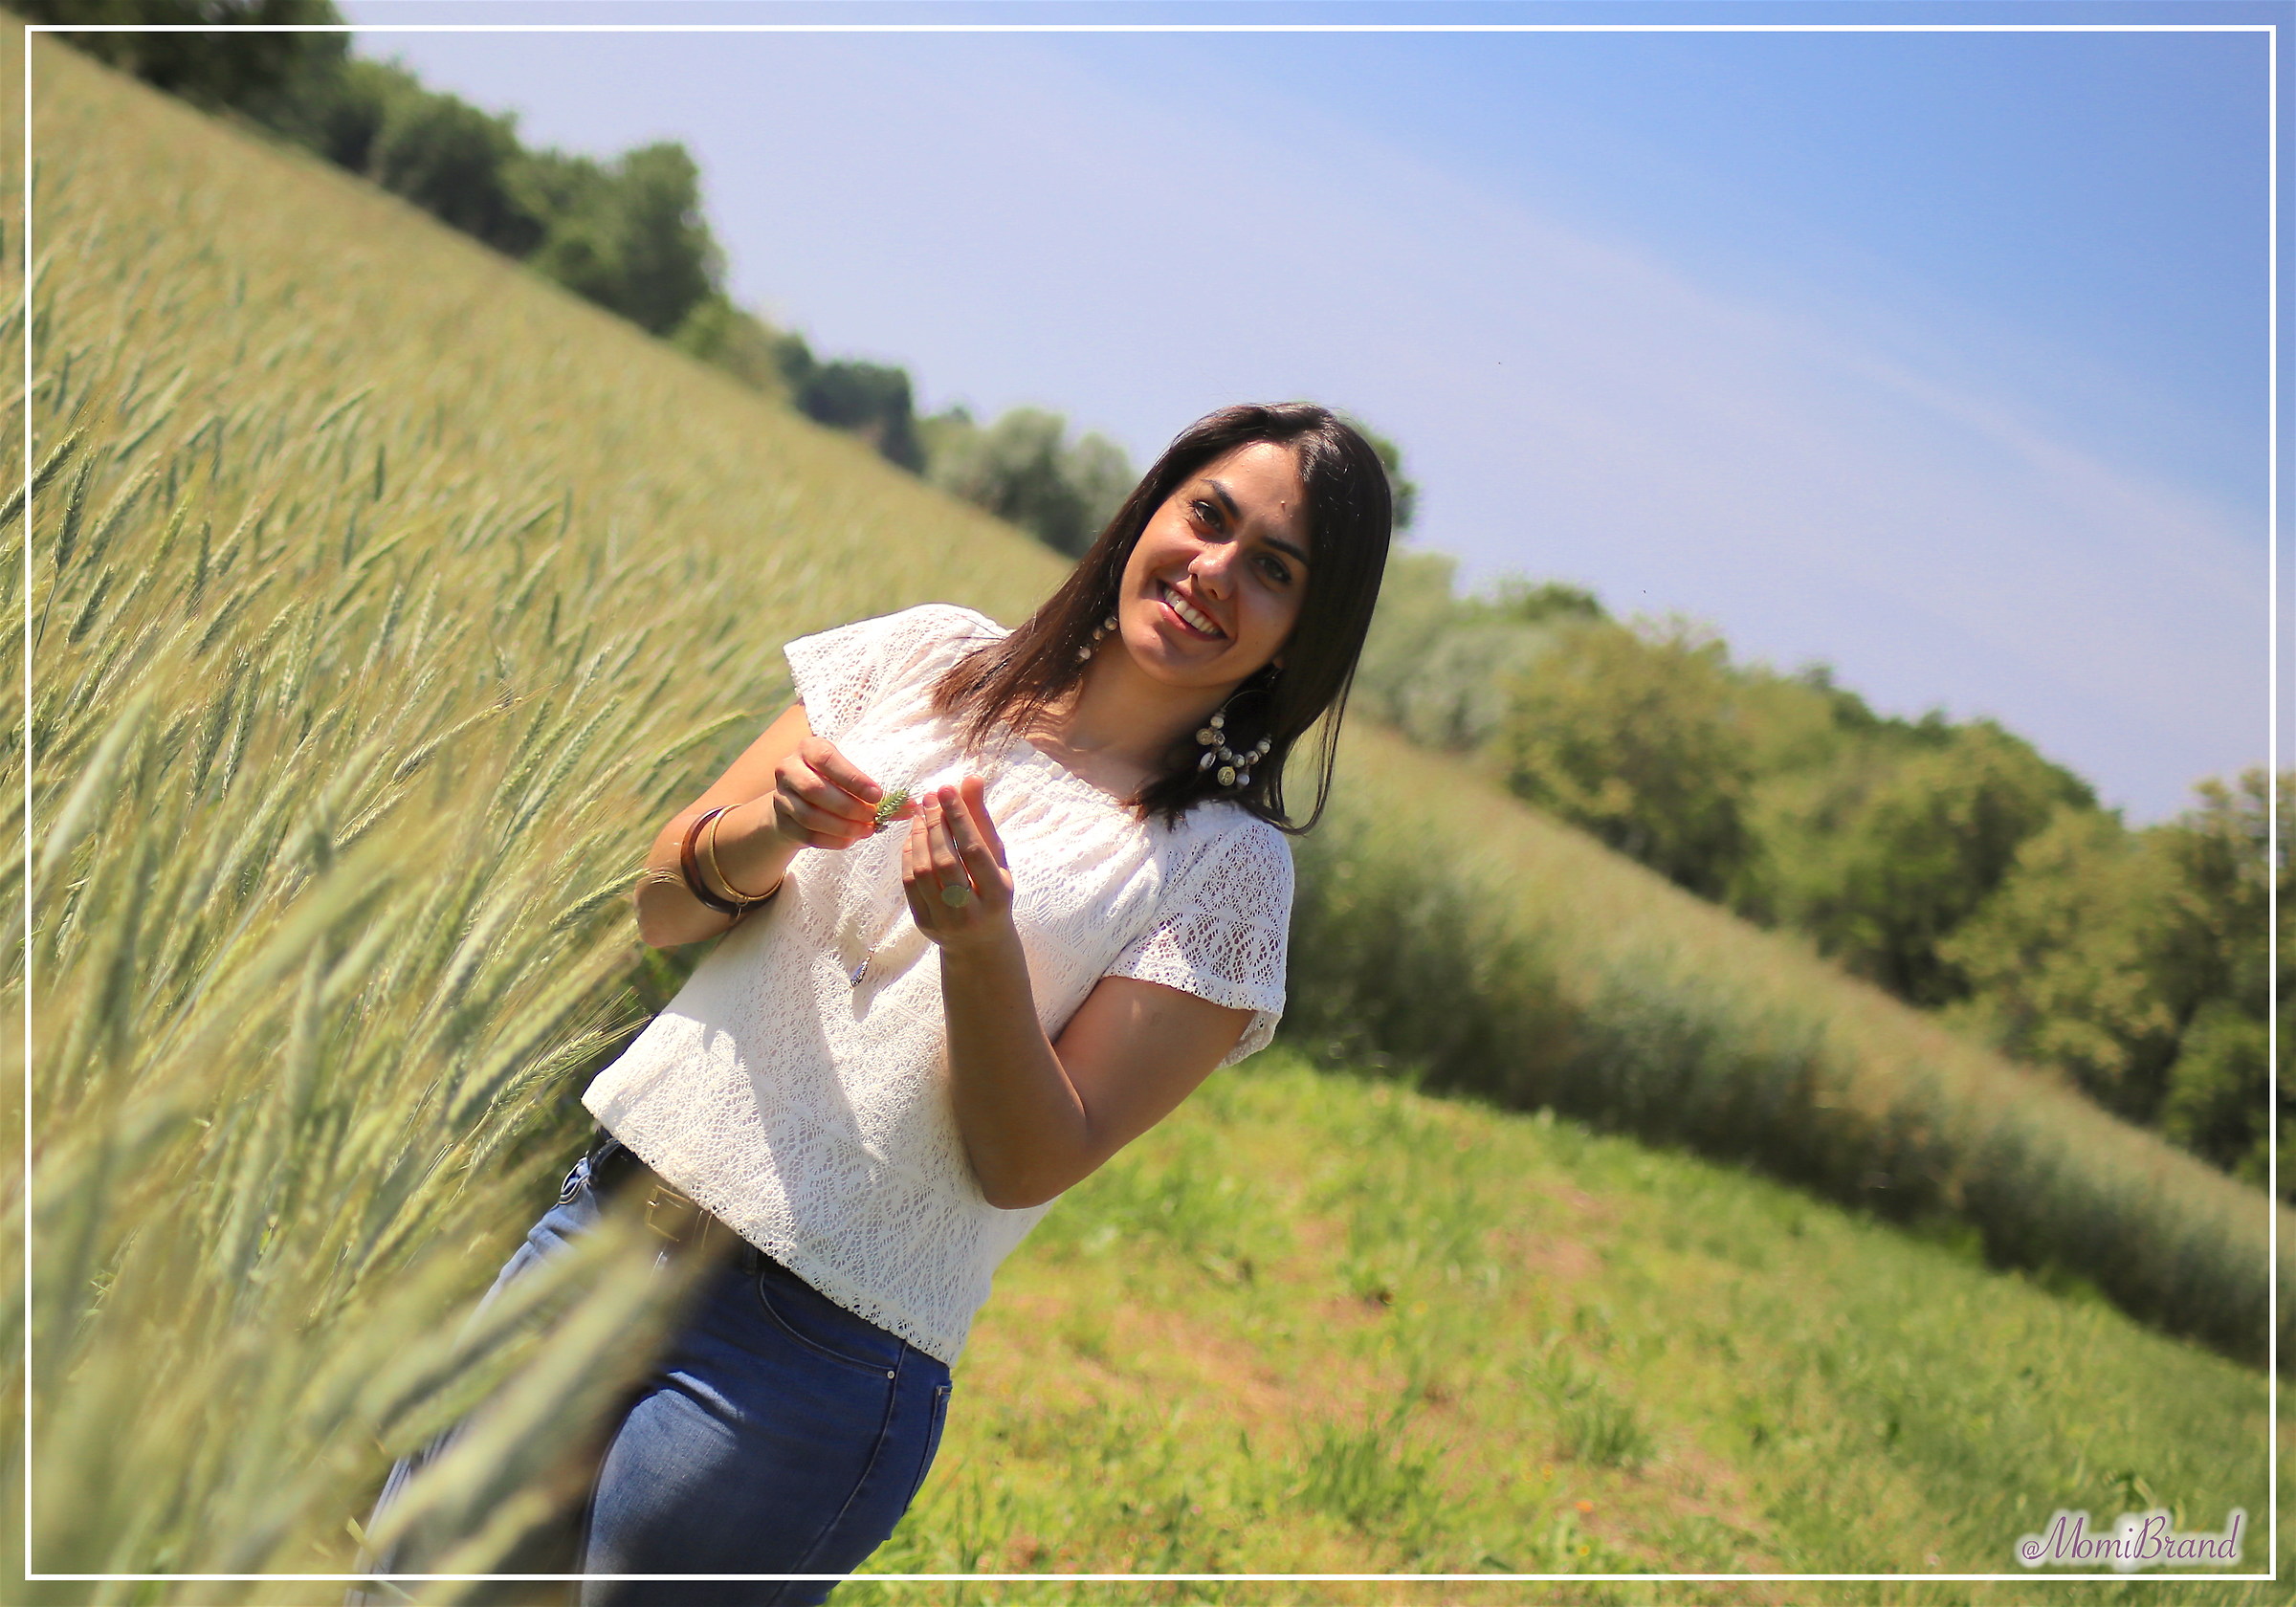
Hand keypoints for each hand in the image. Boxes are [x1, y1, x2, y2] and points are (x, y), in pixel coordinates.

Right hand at [767, 735, 912, 851]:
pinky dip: (832, 840)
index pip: (827, 759)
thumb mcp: (850, 779)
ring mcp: (781, 796)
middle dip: (848, 807)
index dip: (852, 778)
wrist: (796, 803)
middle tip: (873, 817)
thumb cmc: (832, 784)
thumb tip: (912, 806)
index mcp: (809, 748)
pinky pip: (807, 834)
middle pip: (815, 789)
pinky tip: (850, 840)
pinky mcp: (781, 822)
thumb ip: (878, 792)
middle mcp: (789, 768)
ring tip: (865, 830)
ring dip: (842, 826)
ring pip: (809, 815)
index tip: (877, 794)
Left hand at [903, 779, 1014, 947]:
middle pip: (945, 860)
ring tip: (921, 813)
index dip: (959, 817)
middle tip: (929, 797)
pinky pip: (909, 884)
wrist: (980, 943)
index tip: (946, 788)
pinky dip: (908, 855)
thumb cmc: (992, 891)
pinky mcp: (924, 923)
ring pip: (923, 872)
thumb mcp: (997, 859)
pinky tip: (913, 836)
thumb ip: (982, 820)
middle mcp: (971, 910)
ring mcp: (945, 920)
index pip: (974, 850)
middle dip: (935, 824)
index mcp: (997, 894)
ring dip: (919, 837)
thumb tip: (971, 778)